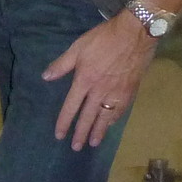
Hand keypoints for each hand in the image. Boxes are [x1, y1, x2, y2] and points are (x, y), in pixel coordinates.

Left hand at [42, 11, 156, 149]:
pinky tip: (109, 125)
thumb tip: (45, 77)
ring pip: (105, 118)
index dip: (64, 122)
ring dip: (98, 131)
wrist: (135, 34)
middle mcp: (99, 91)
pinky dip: (113, 120)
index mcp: (84, 80)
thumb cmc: (104, 38)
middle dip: (81, 134)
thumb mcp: (78, 47)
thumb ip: (62, 64)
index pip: (71, 107)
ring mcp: (116, 93)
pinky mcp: (130, 91)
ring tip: (93, 143)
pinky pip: (120, 111)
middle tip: (76, 147)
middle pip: (88, 117)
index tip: (59, 135)